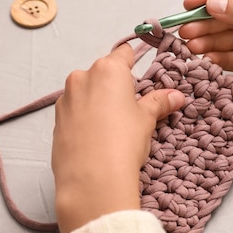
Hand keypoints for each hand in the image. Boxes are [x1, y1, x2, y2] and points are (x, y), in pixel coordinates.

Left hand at [52, 43, 184, 232]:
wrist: (91, 180)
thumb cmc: (123, 141)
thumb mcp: (147, 119)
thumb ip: (159, 102)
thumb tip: (176, 96)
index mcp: (107, 69)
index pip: (124, 53)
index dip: (135, 62)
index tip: (142, 75)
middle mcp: (82, 77)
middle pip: (104, 72)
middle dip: (117, 86)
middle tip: (132, 108)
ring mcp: (65, 98)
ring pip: (87, 91)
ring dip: (99, 100)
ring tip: (113, 127)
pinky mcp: (56, 120)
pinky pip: (74, 110)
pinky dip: (85, 116)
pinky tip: (96, 137)